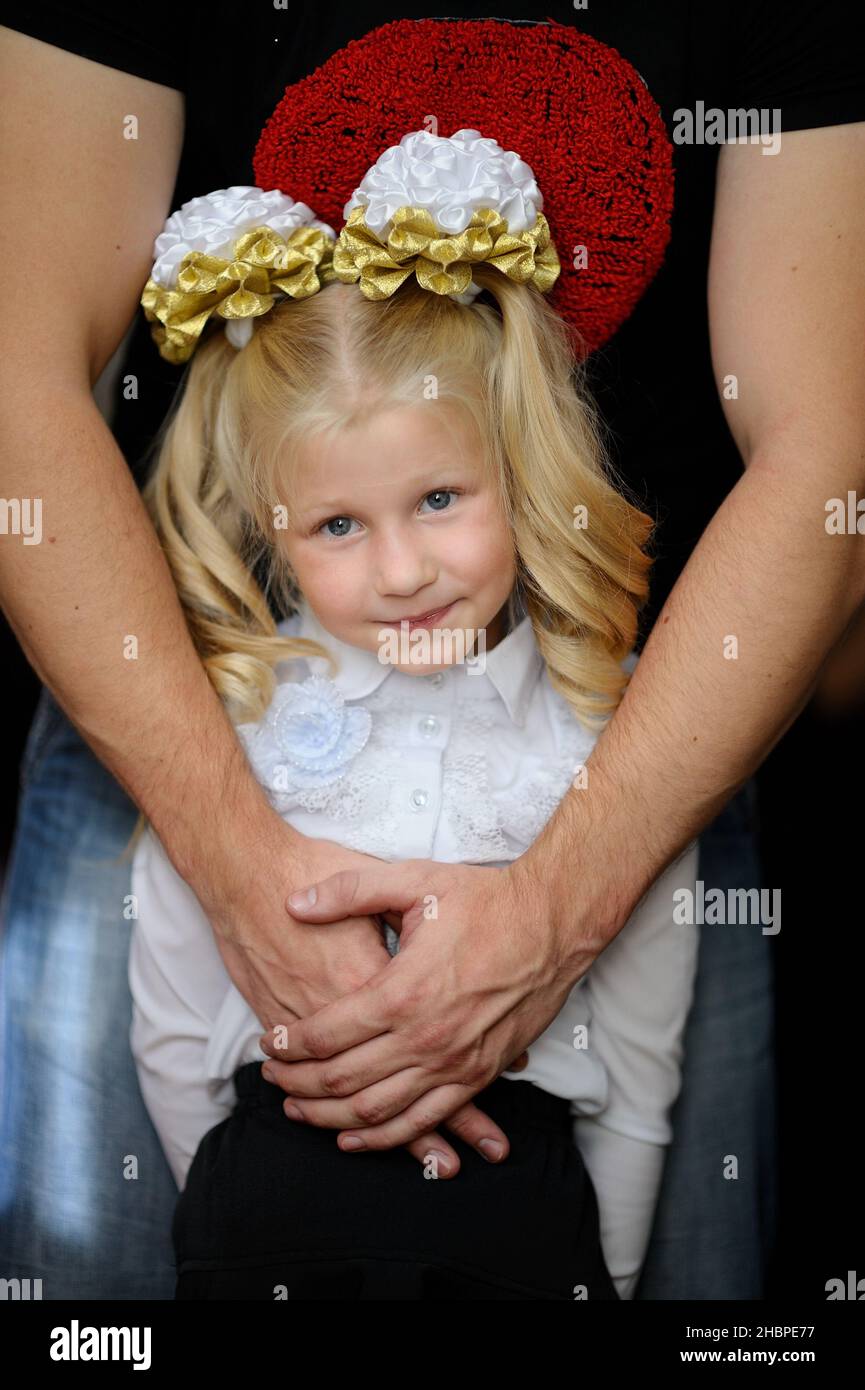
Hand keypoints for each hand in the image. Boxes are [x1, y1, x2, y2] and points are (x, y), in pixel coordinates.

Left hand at [189, 810, 518, 1175]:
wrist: (553, 923)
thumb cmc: (485, 900)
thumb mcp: (414, 881)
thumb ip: (349, 890)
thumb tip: (296, 902)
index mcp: (402, 992)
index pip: (327, 1034)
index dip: (289, 1044)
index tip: (268, 1043)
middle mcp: (425, 1038)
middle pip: (342, 1080)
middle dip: (298, 1084)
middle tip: (271, 1077)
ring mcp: (454, 1063)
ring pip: (376, 1111)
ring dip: (329, 1117)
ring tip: (297, 1110)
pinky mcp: (478, 1075)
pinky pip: (421, 1121)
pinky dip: (383, 1137)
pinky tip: (353, 1136)